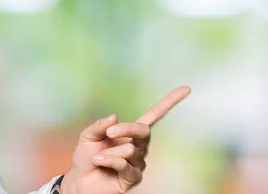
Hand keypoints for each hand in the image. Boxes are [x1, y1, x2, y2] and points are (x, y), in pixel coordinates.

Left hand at [60, 86, 190, 193]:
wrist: (81, 179)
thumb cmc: (86, 157)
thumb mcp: (88, 135)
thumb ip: (100, 125)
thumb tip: (115, 117)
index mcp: (131, 132)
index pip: (155, 115)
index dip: (169, 102)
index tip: (186, 88)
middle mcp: (139, 146)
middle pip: (143, 131)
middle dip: (126, 129)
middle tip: (109, 133)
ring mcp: (138, 163)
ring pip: (130, 149)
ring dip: (109, 152)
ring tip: (99, 158)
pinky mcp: (134, 177)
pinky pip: (123, 164)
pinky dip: (108, 160)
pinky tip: (99, 161)